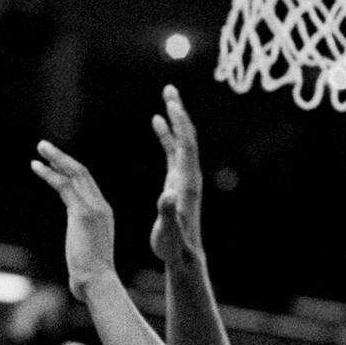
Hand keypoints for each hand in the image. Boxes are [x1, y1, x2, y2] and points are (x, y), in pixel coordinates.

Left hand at [31, 141, 116, 302]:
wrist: (98, 282)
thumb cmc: (92, 280)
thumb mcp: (87, 261)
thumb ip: (81, 258)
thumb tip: (77, 280)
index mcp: (103, 214)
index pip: (87, 185)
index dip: (70, 171)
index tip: (55, 164)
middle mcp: (100, 207)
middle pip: (82, 173)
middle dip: (62, 158)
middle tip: (44, 147)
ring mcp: (93, 207)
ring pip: (74, 173)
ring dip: (55, 158)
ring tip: (40, 147)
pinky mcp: (82, 212)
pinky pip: (64, 185)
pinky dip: (49, 174)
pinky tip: (36, 166)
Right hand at [150, 84, 203, 265]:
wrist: (183, 256)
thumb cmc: (174, 247)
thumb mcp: (168, 232)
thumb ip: (167, 213)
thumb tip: (165, 195)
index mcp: (186, 183)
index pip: (186, 146)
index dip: (180, 125)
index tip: (172, 104)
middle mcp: (189, 175)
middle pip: (187, 136)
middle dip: (179, 112)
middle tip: (170, 88)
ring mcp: (184, 176)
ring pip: (181, 140)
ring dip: (174, 118)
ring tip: (167, 95)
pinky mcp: (177, 180)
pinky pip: (173, 150)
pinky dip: (166, 134)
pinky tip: (156, 120)